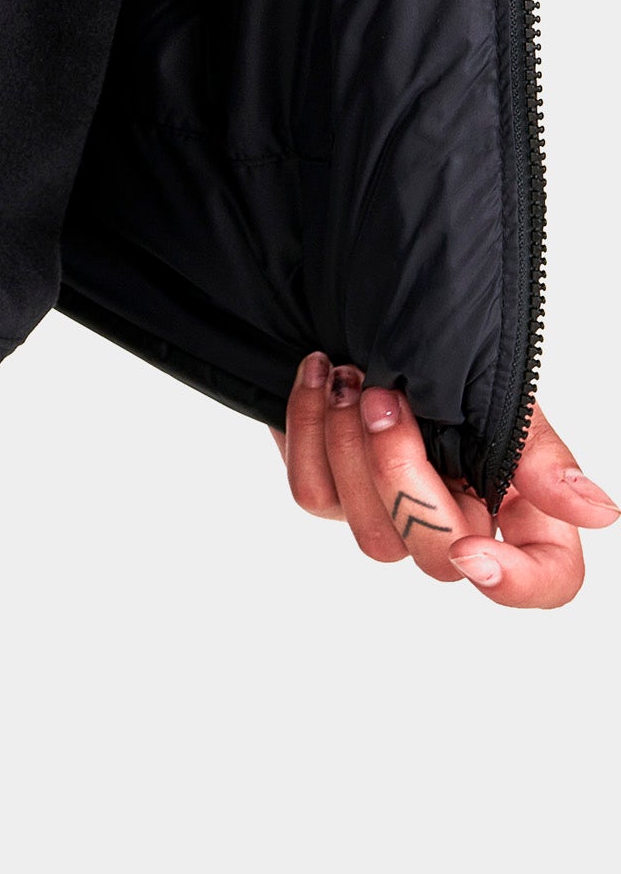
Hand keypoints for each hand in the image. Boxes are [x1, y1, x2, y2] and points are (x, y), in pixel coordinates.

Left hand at [273, 354, 615, 606]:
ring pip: (371, 533)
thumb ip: (539, 457)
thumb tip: (598, 512)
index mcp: (514, 502)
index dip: (515, 582)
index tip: (472, 551)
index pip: (544, 579)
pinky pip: (314, 492)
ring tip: (350, 377)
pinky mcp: (333, 495)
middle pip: (436, 556)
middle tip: (383, 398)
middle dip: (399, 472)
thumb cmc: (443, 355)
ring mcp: (389, 516)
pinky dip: (309, 426)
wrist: (367, 317)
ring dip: (349, 442)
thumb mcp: (500, 395)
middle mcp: (455, 521)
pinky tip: (320, 377)